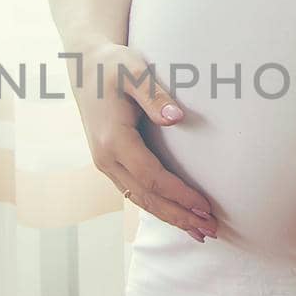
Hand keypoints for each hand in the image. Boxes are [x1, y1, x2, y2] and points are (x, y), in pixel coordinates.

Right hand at [67, 42, 217, 242]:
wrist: (84, 64)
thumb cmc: (113, 64)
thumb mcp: (133, 70)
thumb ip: (154, 94)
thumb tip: (176, 118)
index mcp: (112, 140)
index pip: (151, 177)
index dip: (179, 195)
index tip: (205, 206)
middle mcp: (105, 158)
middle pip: (146, 198)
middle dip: (178, 216)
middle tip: (210, 230)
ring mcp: (105, 163)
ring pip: (139, 200)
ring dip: (170, 217)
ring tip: (199, 231)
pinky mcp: (109, 162)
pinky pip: (134, 192)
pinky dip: (157, 207)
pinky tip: (176, 214)